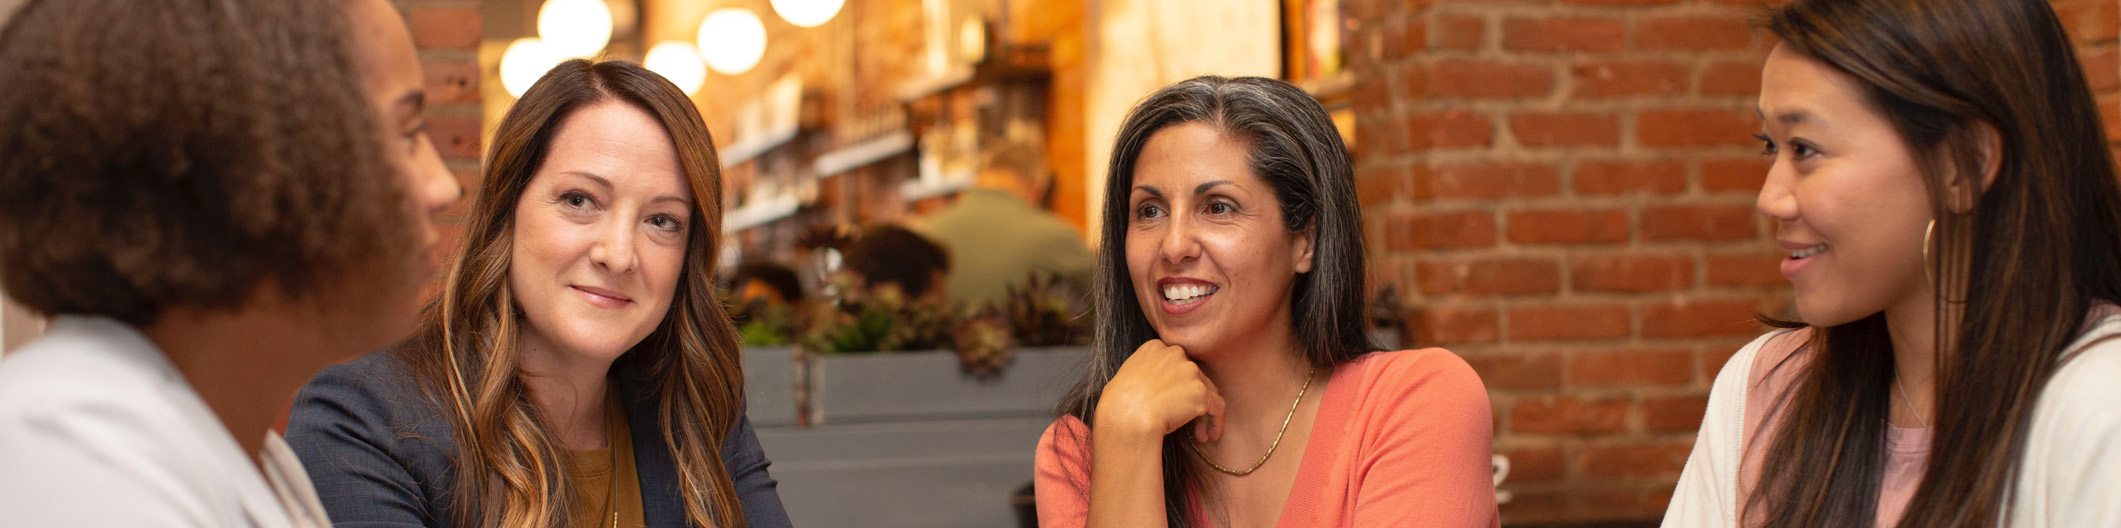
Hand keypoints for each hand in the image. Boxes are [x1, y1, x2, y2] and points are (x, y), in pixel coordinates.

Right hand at [1095, 339, 1225, 443]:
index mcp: (1155, 348)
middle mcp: (1175, 354)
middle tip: (1189, 420)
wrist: (1126, 418)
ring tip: (1199, 435)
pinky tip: (1210, 436)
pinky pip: (1217, 407)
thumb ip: (1143, 373)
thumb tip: (1151, 387)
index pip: (1176, 363)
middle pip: (1194, 376)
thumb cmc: (1117, 405)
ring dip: (1203, 414)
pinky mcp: (1201, 392)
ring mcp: (1190, 371)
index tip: (1175, 402)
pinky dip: (1216, 422)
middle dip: (1192, 399)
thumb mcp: (1125, 377)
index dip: (1178, 384)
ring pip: (1208, 391)